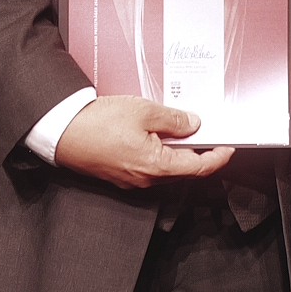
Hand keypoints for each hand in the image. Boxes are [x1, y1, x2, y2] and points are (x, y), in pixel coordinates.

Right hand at [53, 94, 233, 190]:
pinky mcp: (120, 175)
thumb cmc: (98, 123)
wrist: (61, 132)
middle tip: (204, 130)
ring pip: (165, 168)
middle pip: (183, 169)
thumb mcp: (143, 111)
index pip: (199, 168)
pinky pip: (148, 166)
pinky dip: (158, 152)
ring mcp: (132, 179)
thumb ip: (174, 120)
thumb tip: (193, 125)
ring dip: (176, 150)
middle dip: (197, 151)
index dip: (218, 158)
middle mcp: (146, 179)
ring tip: (177, 127)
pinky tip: (154, 134)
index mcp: (156, 166)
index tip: (229, 147)